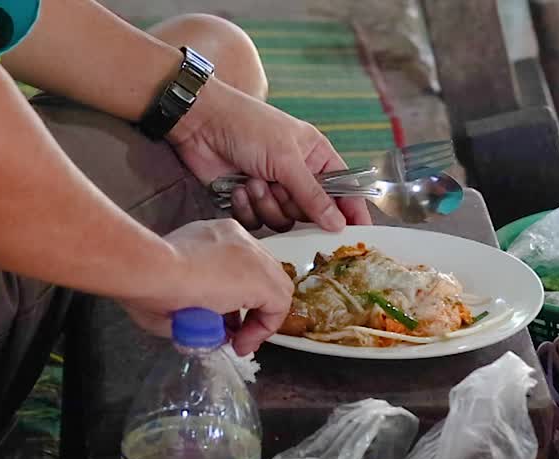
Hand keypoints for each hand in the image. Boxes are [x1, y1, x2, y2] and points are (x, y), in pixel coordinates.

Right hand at [121, 219, 293, 353]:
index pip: (239, 268)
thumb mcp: (174, 291)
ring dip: (257, 320)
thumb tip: (205, 329)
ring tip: (238, 342)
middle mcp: (238, 239)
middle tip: (233, 336)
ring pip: (273, 289)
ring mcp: (253, 255)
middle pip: (260, 277)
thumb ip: (195, 305)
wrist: (149, 270)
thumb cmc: (147, 282)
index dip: (236, 301)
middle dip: (250, 310)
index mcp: (215, 237)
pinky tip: (243, 341)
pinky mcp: (263, 277)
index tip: (222, 325)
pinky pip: (279, 305)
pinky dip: (265, 327)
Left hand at [168, 81, 371, 231]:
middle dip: (294, 206)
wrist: (200, 123)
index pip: (345, 191)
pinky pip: (259, 222)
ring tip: (254, 182)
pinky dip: (248, 208)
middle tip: (281, 190)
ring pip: (284, 221)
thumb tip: (339, 224)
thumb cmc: (248, 127)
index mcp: (317, 157)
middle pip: (313, 214)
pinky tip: (239, 188)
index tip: (358, 234)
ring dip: (268, 205)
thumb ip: (313, 195)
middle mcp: (298, 176)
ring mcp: (274, 189)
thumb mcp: (286, 159)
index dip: (352, 212)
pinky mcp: (250, 201)